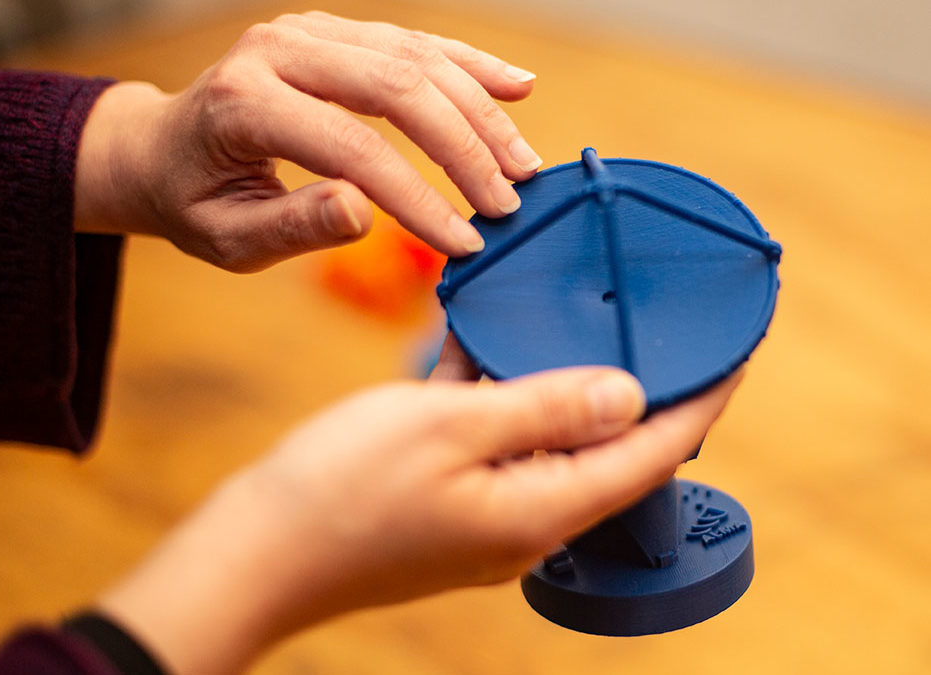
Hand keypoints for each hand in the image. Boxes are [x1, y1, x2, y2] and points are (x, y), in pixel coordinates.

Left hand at [74, 11, 542, 270]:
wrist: (166, 148)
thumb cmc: (197, 201)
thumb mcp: (228, 237)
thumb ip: (292, 225)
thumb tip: (363, 211)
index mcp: (244, 103)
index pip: (353, 148)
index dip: (418, 199)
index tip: (464, 243)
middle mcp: (279, 50)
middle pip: (398, 88)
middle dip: (465, 149)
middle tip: (507, 202)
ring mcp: (311, 30)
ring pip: (416, 59)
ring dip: (479, 112)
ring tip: (523, 164)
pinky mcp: (337, 31)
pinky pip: (414, 42)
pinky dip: (468, 66)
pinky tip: (515, 88)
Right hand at [97, 366, 740, 674]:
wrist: (254, 552)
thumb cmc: (340, 492)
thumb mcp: (452, 428)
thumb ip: (547, 406)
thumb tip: (629, 395)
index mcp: (540, 509)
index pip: (652, 454)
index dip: (701, 401)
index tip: (735, 352)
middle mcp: (524, 520)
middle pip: (604, 448)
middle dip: (633, 386)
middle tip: (654, 323)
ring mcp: (482, 515)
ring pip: (541, 438)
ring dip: (554, 382)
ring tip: (567, 322)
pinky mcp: (444, 504)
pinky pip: (490, 441)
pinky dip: (495, 394)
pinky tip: (480, 345)